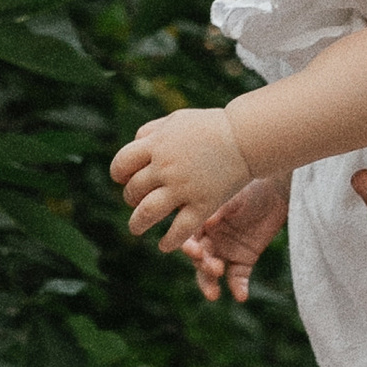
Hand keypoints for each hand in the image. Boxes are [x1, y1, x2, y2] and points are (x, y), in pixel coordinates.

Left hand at [110, 105, 252, 254]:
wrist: (246, 137)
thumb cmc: (212, 127)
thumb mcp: (177, 120)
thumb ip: (153, 132)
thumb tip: (135, 145)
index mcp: (157, 144)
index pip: (122, 163)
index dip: (119, 174)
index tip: (123, 179)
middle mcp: (166, 167)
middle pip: (134, 190)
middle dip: (131, 198)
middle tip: (136, 202)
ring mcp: (184, 187)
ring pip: (147, 212)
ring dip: (137, 223)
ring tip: (136, 228)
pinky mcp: (203, 204)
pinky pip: (179, 230)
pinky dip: (169, 241)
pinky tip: (164, 245)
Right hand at [177, 172, 289, 306]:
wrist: (277, 191)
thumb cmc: (251, 187)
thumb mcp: (235, 195)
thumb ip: (221, 208)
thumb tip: (207, 222)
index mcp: (200, 222)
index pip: (187, 238)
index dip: (188, 247)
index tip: (195, 252)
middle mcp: (209, 239)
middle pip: (198, 259)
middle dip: (202, 266)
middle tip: (215, 268)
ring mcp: (224, 252)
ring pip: (211, 273)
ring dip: (210, 284)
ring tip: (213, 295)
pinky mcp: (243, 261)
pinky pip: (237, 278)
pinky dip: (237, 288)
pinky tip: (241, 295)